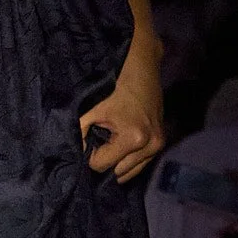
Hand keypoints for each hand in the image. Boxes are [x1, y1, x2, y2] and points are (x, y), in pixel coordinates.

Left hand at [80, 45, 163, 184]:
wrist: (140, 63)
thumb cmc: (113, 83)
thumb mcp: (90, 108)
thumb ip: (79, 134)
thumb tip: (75, 155)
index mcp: (135, 138)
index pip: (101, 166)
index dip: (88, 155)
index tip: (86, 138)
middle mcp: (151, 146)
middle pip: (118, 173)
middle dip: (104, 160)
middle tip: (95, 141)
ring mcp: (159, 144)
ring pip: (130, 171)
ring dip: (117, 162)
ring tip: (107, 142)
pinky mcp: (162, 140)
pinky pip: (140, 162)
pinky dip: (128, 158)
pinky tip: (118, 143)